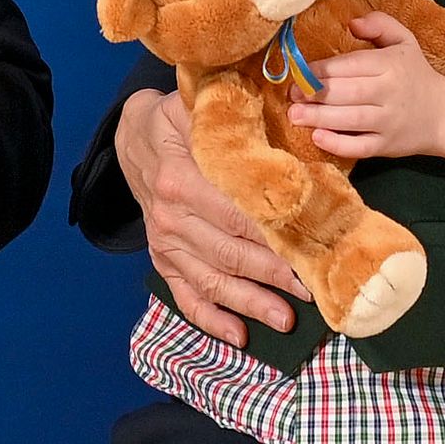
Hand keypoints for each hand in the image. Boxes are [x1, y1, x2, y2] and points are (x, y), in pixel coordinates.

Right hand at [123, 84, 300, 346]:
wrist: (133, 136)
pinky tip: (239, 337)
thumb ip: (240, 120)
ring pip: (211, 279)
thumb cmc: (183, 119)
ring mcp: (164, 241)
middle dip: (272, 275)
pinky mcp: (162, 258)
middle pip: (229, 252)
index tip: (310, 251)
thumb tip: (298, 127)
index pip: (236, 212)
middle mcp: (170, 214)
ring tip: (285, 320)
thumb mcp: (204, 106)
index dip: (274, 234)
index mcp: (182, 175)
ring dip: (249, 303)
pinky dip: (210, 320)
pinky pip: (185, 295)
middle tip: (310, 291)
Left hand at [289, 9, 444, 165]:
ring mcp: (389, 121)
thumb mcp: (405, 41)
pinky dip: (339, 144)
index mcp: (391, 64)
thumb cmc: (416, 74)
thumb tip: (352, 22)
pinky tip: (318, 138)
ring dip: (319, 117)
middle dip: (315, 93)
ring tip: (294, 115)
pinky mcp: (387, 145)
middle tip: (291, 94)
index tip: (300, 71)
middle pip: (348, 92)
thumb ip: (380, 25)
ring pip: (351, 119)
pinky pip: (361, 146)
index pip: (351, 65)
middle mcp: (390, 92)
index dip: (322, 69)